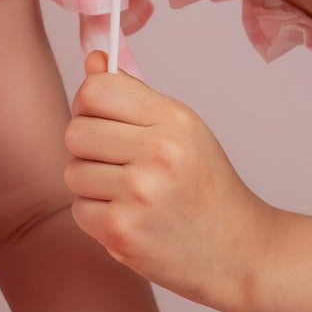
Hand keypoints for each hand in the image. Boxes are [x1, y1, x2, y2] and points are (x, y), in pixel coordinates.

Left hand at [64, 52, 275, 311]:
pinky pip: (79, 210)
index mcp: (173, 120)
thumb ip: (134, 96)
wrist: (238, 251)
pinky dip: (97, 216)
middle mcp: (158, 153)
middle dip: (87, 147)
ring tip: (127, 193)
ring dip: (92, 185)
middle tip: (114, 161)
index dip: (88, 103)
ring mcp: (139, 194)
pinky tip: (129, 218)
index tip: (100, 117)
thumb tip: (93, 60)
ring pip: (73, 173)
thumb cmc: (206, 187)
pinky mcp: (122, 232)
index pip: (97, 90)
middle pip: (75, 132)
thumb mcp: (183, 129)